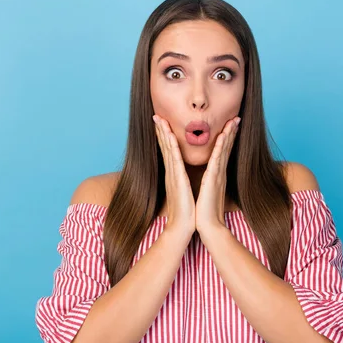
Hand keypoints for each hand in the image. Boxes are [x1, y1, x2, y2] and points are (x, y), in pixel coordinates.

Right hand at [153, 114, 195, 235]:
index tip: (162, 123)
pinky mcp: (177, 180)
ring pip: (168, 150)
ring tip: (160, 119)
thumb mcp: (184, 192)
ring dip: (164, 133)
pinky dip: (172, 147)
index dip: (164, 137)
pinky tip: (169, 136)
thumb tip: (183, 176)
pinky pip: (174, 160)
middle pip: (165, 147)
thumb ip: (182, 182)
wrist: (182, 227)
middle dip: (161, 131)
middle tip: (156, 116)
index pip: (169, 151)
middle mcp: (171, 173)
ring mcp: (173, 176)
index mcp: (174, 175)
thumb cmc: (186, 211)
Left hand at [195, 116, 240, 233]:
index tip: (230, 125)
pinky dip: (220, 148)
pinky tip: (223, 137)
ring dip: (228, 135)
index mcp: (216, 175)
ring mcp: (218, 176)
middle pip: (226, 148)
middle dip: (231, 132)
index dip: (227, 138)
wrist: (208, 226)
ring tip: (233, 121)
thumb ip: (210, 183)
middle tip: (236, 117)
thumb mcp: (207, 192)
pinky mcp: (214, 180)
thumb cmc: (205, 211)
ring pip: (223, 151)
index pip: (222, 152)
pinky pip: (217, 160)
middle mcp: (219, 173)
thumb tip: (209, 177)